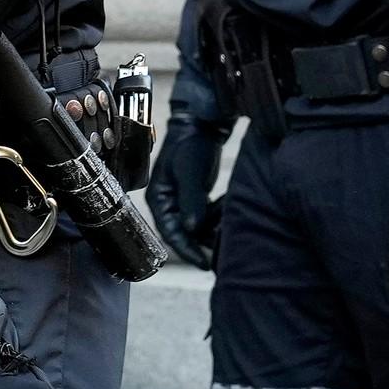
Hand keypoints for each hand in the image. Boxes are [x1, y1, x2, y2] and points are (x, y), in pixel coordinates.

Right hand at [147, 108, 226, 270]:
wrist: (201, 125)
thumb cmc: (190, 145)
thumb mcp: (189, 172)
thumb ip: (191, 200)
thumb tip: (191, 227)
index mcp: (159, 199)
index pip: (170, 233)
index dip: (186, 250)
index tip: (203, 263)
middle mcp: (168, 203)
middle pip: (184, 233)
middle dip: (202, 242)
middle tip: (222, 250)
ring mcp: (182, 201)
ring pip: (197, 226)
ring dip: (212, 227)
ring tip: (228, 221)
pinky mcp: (195, 197)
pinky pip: (206, 216)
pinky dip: (217, 217)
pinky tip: (228, 209)